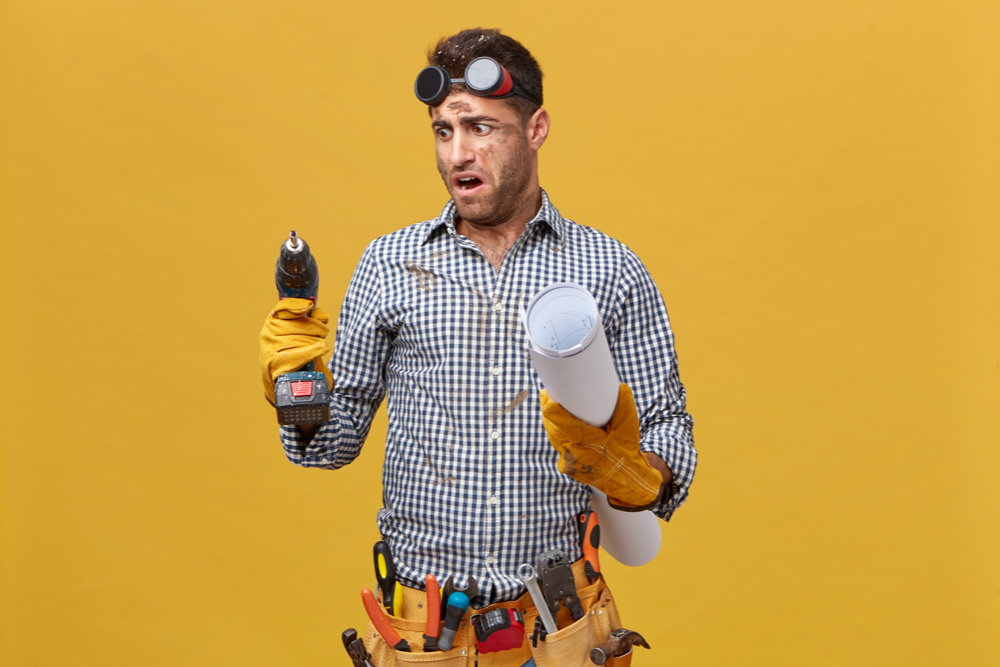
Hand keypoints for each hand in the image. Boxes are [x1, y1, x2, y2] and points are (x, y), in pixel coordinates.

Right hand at [259, 298, 331, 404]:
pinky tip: (321, 349)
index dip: (298, 306)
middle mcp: (268, 334)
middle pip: (301, 324)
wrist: (285, 383)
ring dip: (319, 342)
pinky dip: (315, 351)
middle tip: (322, 334)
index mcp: (272, 322)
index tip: (309, 306)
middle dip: (318, 328)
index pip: (283, 307)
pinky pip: (301, 354)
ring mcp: (270, 349)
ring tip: (320, 346)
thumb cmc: (297, 354)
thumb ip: (312, 320)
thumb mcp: (303, 334)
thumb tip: (318, 312)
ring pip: (304, 339)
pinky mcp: (276, 364)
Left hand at [540, 384, 665, 510]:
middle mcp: (575, 453)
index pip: (564, 423)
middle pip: (553, 429)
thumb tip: (621, 386)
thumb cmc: (626, 453)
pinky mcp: (567, 467)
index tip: (545, 395)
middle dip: (547, 412)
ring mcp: (569, 461)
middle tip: (545, 395)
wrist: (625, 481)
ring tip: (548, 407)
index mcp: (588, 442)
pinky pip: (558, 448)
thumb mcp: (628, 430)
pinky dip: (557, 437)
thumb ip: (624, 407)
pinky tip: (556, 427)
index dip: (551, 409)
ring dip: (550, 423)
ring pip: (554, 438)